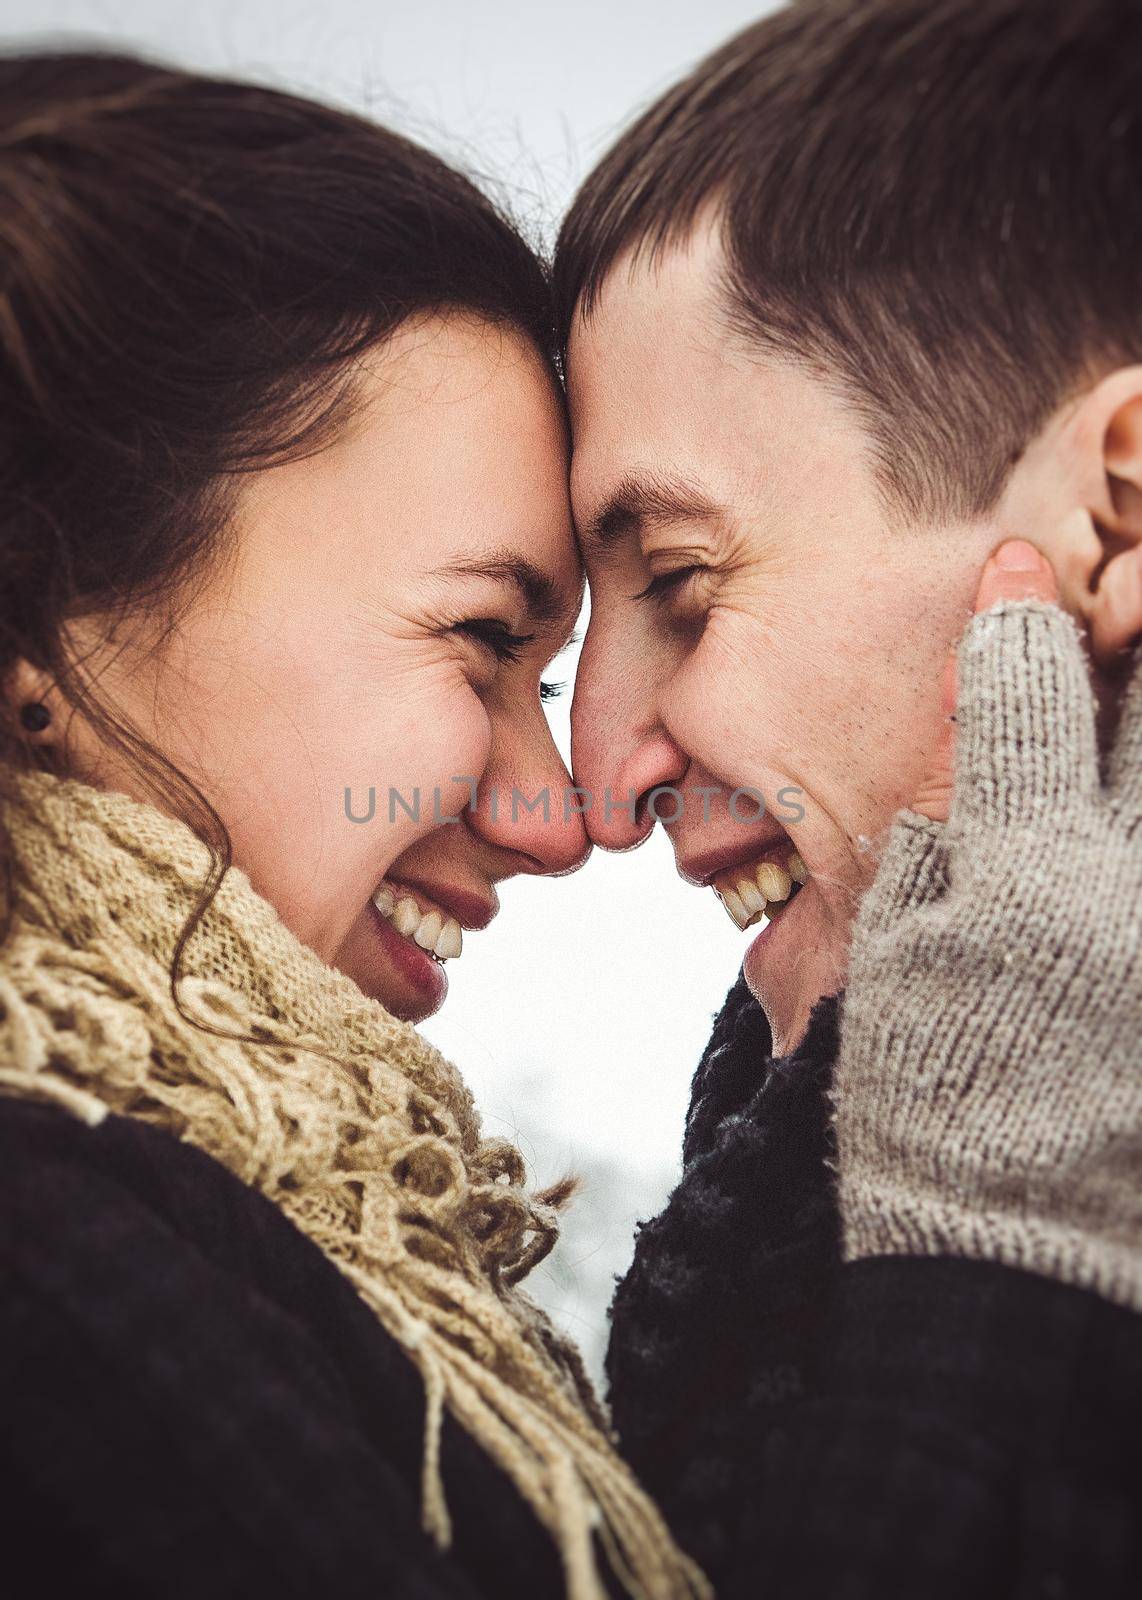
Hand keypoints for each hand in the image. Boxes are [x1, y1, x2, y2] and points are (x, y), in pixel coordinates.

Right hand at [832, 540, 1141, 1309]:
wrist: (1023, 1257)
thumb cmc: (934, 1107)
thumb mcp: (898, 959)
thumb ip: (940, 822)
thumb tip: (972, 699)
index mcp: (1028, 881)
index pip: (1023, 700)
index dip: (1017, 616)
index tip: (1017, 566)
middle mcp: (1126, 891)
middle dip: (1131, 624)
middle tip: (1122, 584)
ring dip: (1137, 701)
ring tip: (1124, 655)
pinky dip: (1124, 803)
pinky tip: (1105, 803)